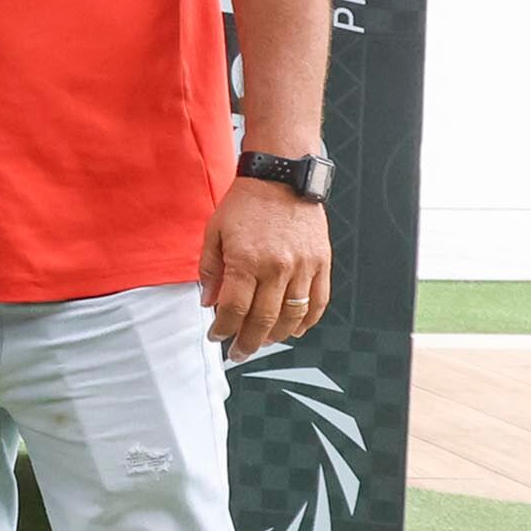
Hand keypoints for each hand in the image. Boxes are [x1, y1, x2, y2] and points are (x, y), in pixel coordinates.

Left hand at [198, 179, 330, 362]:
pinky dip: (307, 321)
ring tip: (262, 342)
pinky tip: (294, 331)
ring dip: (276, 336)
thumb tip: (208, 303)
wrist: (282, 177)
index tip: (216, 336)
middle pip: (263, 319)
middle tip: (238, 352)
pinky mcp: (322, 263)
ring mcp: (303, 266)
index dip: (223, 329)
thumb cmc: (245, 204)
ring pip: (293, 316)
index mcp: (246, 260)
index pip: (234, 309)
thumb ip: (211, 270)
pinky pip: (318, 302)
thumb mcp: (215, 232)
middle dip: (247, 342)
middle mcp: (277, 267)